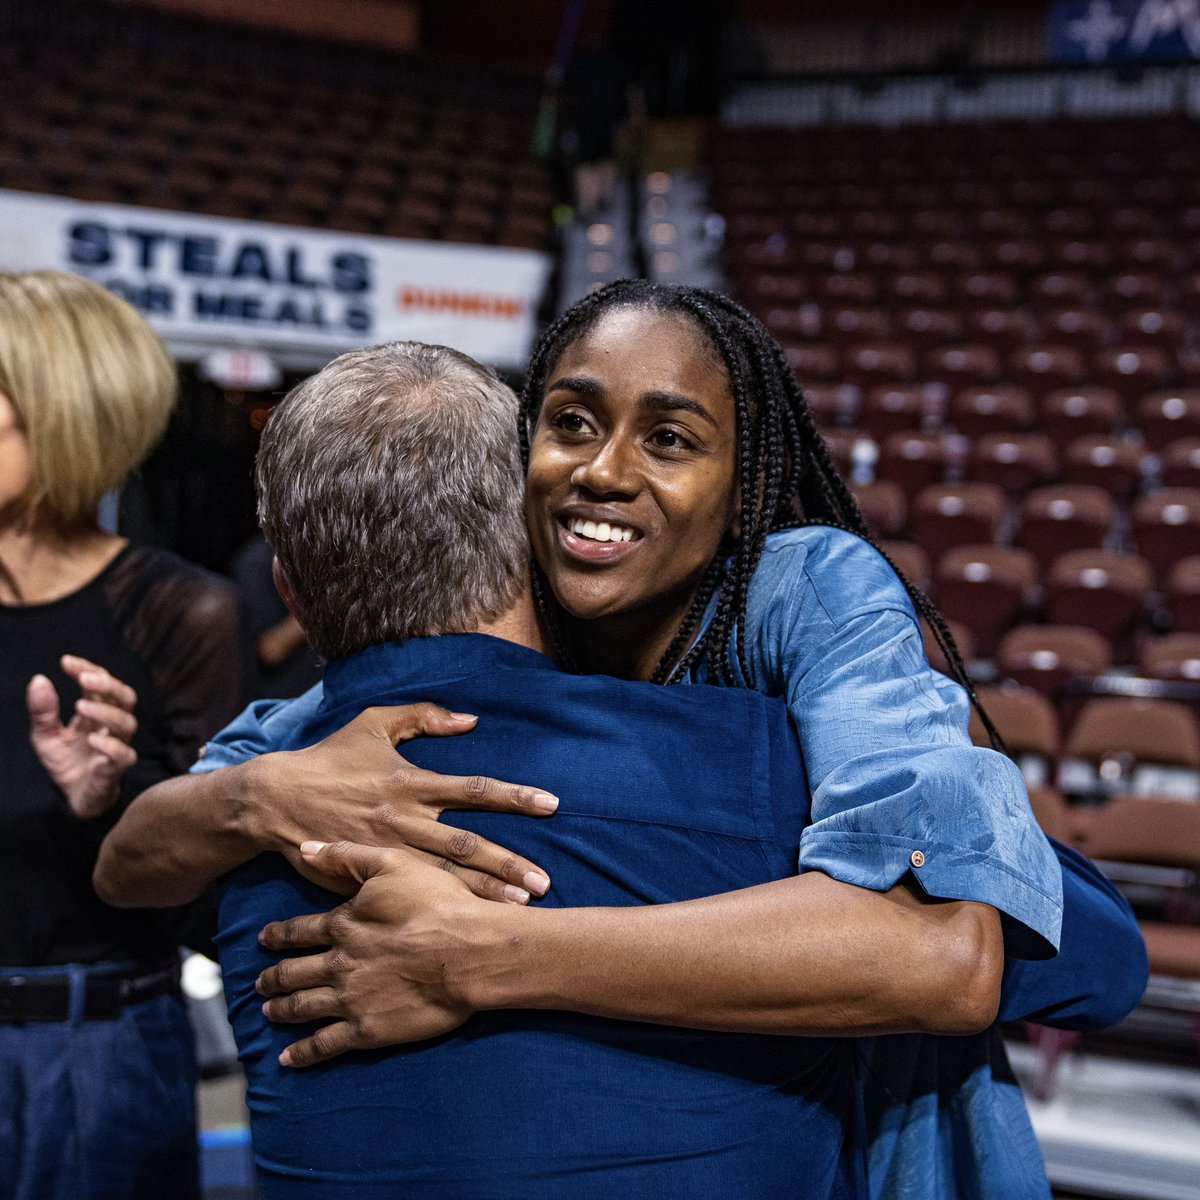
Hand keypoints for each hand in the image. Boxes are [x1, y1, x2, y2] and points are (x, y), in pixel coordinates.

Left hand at [28, 655, 137, 818]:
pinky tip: (92, 740)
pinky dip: (111, 746)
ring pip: (127, 723)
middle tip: (85, 678)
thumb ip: (43, 711)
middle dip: (108, 685)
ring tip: (81, 706)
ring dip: (106, 711)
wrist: (72, 797)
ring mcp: (116, 746)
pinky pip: (124, 755)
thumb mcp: (45, 735)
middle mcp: (111, 726)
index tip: (66, 662)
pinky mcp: (116, 769)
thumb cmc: (66, 762)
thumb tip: (38, 679)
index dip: (87, 669)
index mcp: (96, 712)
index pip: (101, 683)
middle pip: (125, 697)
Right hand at [243, 703, 558, 902]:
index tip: (551, 804)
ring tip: (520, 907)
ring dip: (483, 893)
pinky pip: (411, 894)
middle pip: (468, 844)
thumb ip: (424, 716)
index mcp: (412, 781)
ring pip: (444, 876)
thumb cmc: (329, 758)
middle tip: (544, 882)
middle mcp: (405, 818)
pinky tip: (464, 920)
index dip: (515, 797)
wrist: (274, 799)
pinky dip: (440, 906)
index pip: (476, 789)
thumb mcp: (374, 723)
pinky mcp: (366, 877)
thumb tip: (471, 718)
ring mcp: (387, 851)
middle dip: (509, 863)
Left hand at [257, 838, 500, 1065]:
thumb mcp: (393, 864)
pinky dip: (303, 1053)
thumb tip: (305, 848)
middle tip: (259, 983)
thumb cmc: (437, 903)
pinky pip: (325, 1045)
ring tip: (267, 1012)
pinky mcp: (367, 1030)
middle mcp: (338, 963)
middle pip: (294, 972)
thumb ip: (348, 856)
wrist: (468, 952)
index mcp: (344, 924)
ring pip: (302, 1007)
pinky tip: (287, 1059)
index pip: (299, 931)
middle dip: (274, 977)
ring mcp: (349, 999)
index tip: (263, 939)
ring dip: (282, 1010)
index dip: (278, 935)